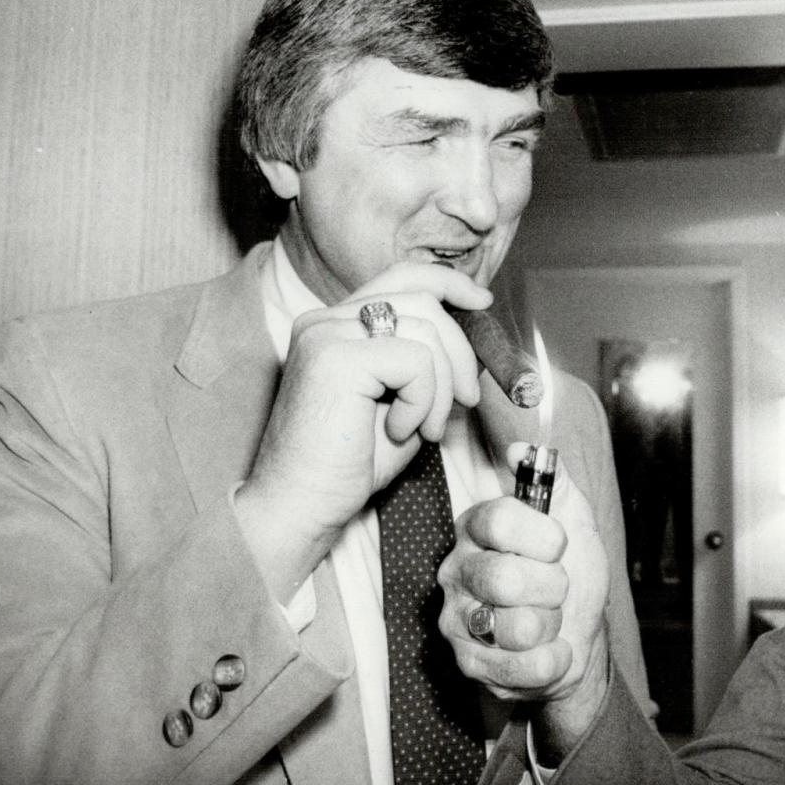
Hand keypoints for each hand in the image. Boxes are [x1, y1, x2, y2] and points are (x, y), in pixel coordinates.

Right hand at [236, 264, 490, 600]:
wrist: (302, 506)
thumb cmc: (349, 464)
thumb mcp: (402, 402)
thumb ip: (427, 365)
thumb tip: (472, 342)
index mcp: (336, 325)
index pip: (401, 277)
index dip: (448, 284)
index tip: (482, 302)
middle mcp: (325, 320)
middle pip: (421, 298)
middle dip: (461, 349)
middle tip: (467, 399)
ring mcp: (326, 334)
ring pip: (425, 330)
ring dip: (441, 387)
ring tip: (423, 428)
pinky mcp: (335, 357)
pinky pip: (415, 361)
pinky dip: (423, 400)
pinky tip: (400, 430)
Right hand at [438, 445, 610, 760]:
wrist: (579, 635)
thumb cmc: (571, 573)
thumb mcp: (574, 519)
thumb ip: (553, 479)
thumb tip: (522, 448)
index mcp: (477, 527)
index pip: (499, 520)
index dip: (542, 536)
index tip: (559, 545)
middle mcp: (457, 570)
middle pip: (505, 578)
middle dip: (552, 588)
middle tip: (556, 589)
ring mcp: (457, 619)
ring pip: (517, 627)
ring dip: (552, 626)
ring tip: (547, 620)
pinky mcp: (468, 664)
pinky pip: (522, 667)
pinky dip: (552, 661)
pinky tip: (548, 650)